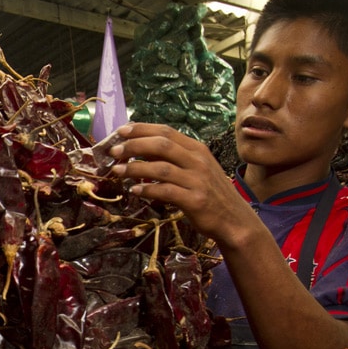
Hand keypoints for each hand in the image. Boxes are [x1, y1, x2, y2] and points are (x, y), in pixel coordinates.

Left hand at [108, 123, 257, 247]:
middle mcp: (198, 161)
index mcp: (196, 149)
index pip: (166, 132)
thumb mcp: (194, 169)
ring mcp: (197, 180)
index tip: (121, 130)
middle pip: (162, 145)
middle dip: (134, 145)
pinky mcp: (195, 200)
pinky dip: (147, 190)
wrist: (233, 219)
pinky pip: (166, 191)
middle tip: (114, 150)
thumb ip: (171, 159)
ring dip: (135, 168)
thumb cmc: (209, 193)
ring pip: (161, 168)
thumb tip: (140, 151)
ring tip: (117, 171)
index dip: (142, 129)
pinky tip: (133, 191)